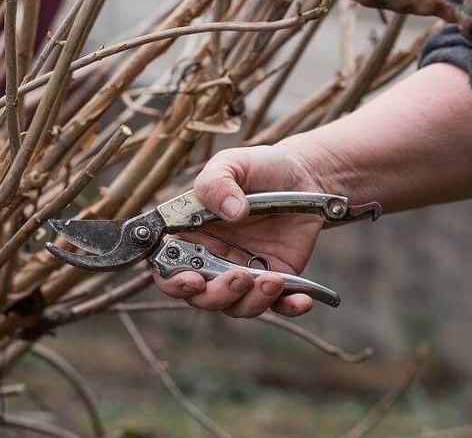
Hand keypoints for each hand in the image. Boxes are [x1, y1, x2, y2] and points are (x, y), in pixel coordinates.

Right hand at [153, 144, 330, 317]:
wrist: (303, 175)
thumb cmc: (259, 168)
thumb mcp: (232, 163)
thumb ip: (218, 183)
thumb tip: (231, 212)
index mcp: (190, 234)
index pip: (168, 267)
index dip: (174, 281)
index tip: (193, 279)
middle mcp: (212, 258)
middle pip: (200, 296)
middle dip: (216, 296)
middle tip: (239, 277)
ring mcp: (243, 271)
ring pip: (235, 306)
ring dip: (251, 301)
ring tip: (272, 279)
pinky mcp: (276, 278)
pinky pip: (278, 305)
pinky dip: (288, 308)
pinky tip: (301, 299)